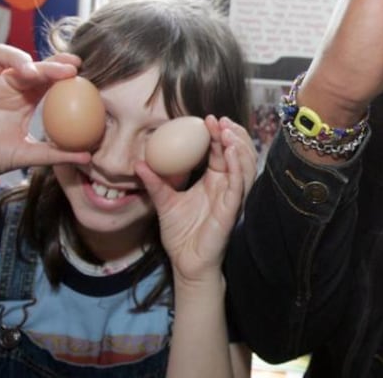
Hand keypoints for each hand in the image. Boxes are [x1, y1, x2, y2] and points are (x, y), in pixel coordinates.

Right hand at [0, 2, 88, 191]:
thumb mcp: (21, 155)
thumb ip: (53, 154)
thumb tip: (88, 159)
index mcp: (21, 100)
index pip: (46, 80)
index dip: (61, 72)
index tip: (79, 70)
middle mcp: (1, 84)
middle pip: (28, 65)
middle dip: (47, 66)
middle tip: (66, 68)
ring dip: (16, 57)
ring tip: (28, 70)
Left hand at [139, 116, 256, 284]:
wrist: (186, 262)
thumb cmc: (181, 234)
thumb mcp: (165, 202)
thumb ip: (155, 182)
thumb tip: (137, 163)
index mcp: (215, 181)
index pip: (221, 151)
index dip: (218, 134)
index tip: (208, 119)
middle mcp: (227, 186)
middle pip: (238, 153)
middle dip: (233, 134)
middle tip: (221, 119)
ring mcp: (232, 197)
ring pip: (245, 165)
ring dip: (239, 145)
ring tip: (228, 130)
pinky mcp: (232, 209)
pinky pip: (239, 184)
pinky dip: (237, 166)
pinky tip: (230, 152)